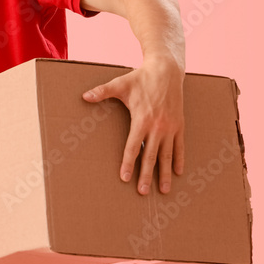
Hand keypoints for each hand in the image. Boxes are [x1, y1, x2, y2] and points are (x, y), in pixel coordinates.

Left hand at [82, 58, 184, 194]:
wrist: (167, 71)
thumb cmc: (140, 78)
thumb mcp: (120, 84)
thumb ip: (102, 92)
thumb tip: (83, 96)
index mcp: (142, 120)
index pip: (133, 147)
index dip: (128, 163)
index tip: (125, 178)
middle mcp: (157, 127)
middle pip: (151, 156)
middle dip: (146, 175)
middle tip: (143, 192)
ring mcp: (170, 127)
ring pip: (167, 155)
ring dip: (164, 173)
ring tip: (163, 190)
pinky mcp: (179, 125)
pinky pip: (180, 146)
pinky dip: (179, 160)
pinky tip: (177, 173)